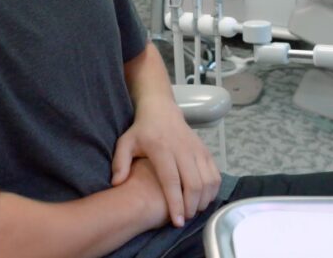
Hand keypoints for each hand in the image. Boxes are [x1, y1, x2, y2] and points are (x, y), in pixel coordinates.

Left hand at [110, 96, 220, 226]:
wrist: (161, 110)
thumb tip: (117, 184)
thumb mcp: (125, 143)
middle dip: (191, 206)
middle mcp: (182, 149)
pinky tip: (204, 199)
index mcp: (161, 149)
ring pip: (208, 180)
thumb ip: (119, 163)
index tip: (177, 222)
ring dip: (203, 200)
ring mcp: (197, 149)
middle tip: (184, 220)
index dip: (176, 203)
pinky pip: (215, 174)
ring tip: (193, 211)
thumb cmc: (142, 131)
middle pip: (194, 184)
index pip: (172, 180)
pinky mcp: (206, 150)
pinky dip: (213, 190)